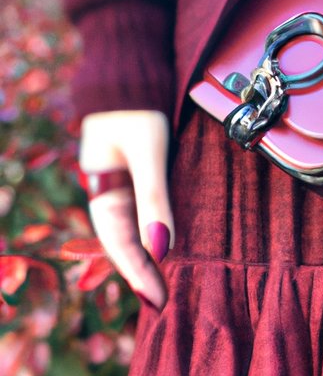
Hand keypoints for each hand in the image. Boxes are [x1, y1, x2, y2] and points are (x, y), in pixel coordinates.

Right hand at [79, 110, 173, 309]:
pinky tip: (167, 246)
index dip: (136, 272)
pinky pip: (146, 211)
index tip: (157, 299)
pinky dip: (155, 232)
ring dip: (149, 256)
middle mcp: (111, 191)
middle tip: (164, 302)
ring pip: (135, 229)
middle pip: (125, 240)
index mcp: (101, 189)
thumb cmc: (138, 110)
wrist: (135, 73)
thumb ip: (153, 197)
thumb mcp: (147, 153)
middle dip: (143, 271)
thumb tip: (161, 247)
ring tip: (166, 284)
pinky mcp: (142, 175)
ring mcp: (125, 184)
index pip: (118, 242)